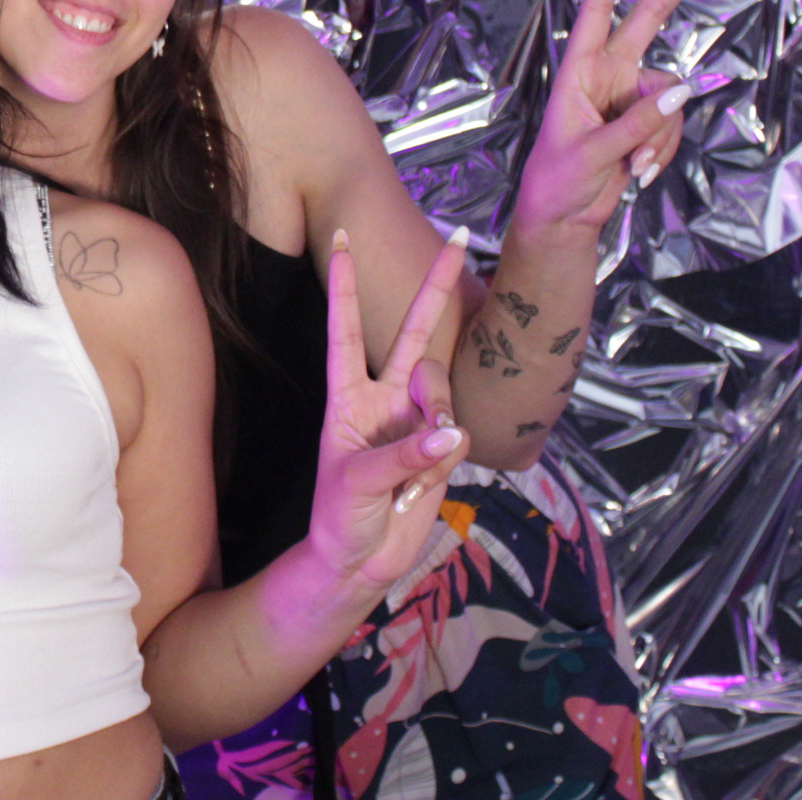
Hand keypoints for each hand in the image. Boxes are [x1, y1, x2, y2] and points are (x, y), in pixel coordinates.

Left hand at [308, 226, 470, 590]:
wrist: (360, 561)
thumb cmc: (340, 516)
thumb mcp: (357, 482)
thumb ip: (404, 454)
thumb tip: (451, 431)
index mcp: (348, 395)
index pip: (347, 331)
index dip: (347, 287)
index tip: (342, 239)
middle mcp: (385, 398)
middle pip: (417, 334)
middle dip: (437, 288)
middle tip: (460, 239)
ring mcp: (417, 420)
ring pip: (443, 393)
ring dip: (435, 422)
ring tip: (413, 468)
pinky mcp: (443, 447)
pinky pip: (458, 438)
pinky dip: (443, 462)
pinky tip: (421, 487)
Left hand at [514, 0, 715, 234]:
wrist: (565, 217)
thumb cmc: (558, 180)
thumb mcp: (592, 152)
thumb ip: (637, 124)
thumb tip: (682, 94)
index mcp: (580, 69)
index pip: (597, 9)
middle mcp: (608, 73)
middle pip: (649, 20)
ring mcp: (631, 95)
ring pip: (672, 97)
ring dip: (661, 136)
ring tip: (633, 166)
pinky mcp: (648, 120)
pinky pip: (673, 124)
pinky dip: (663, 149)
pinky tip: (639, 171)